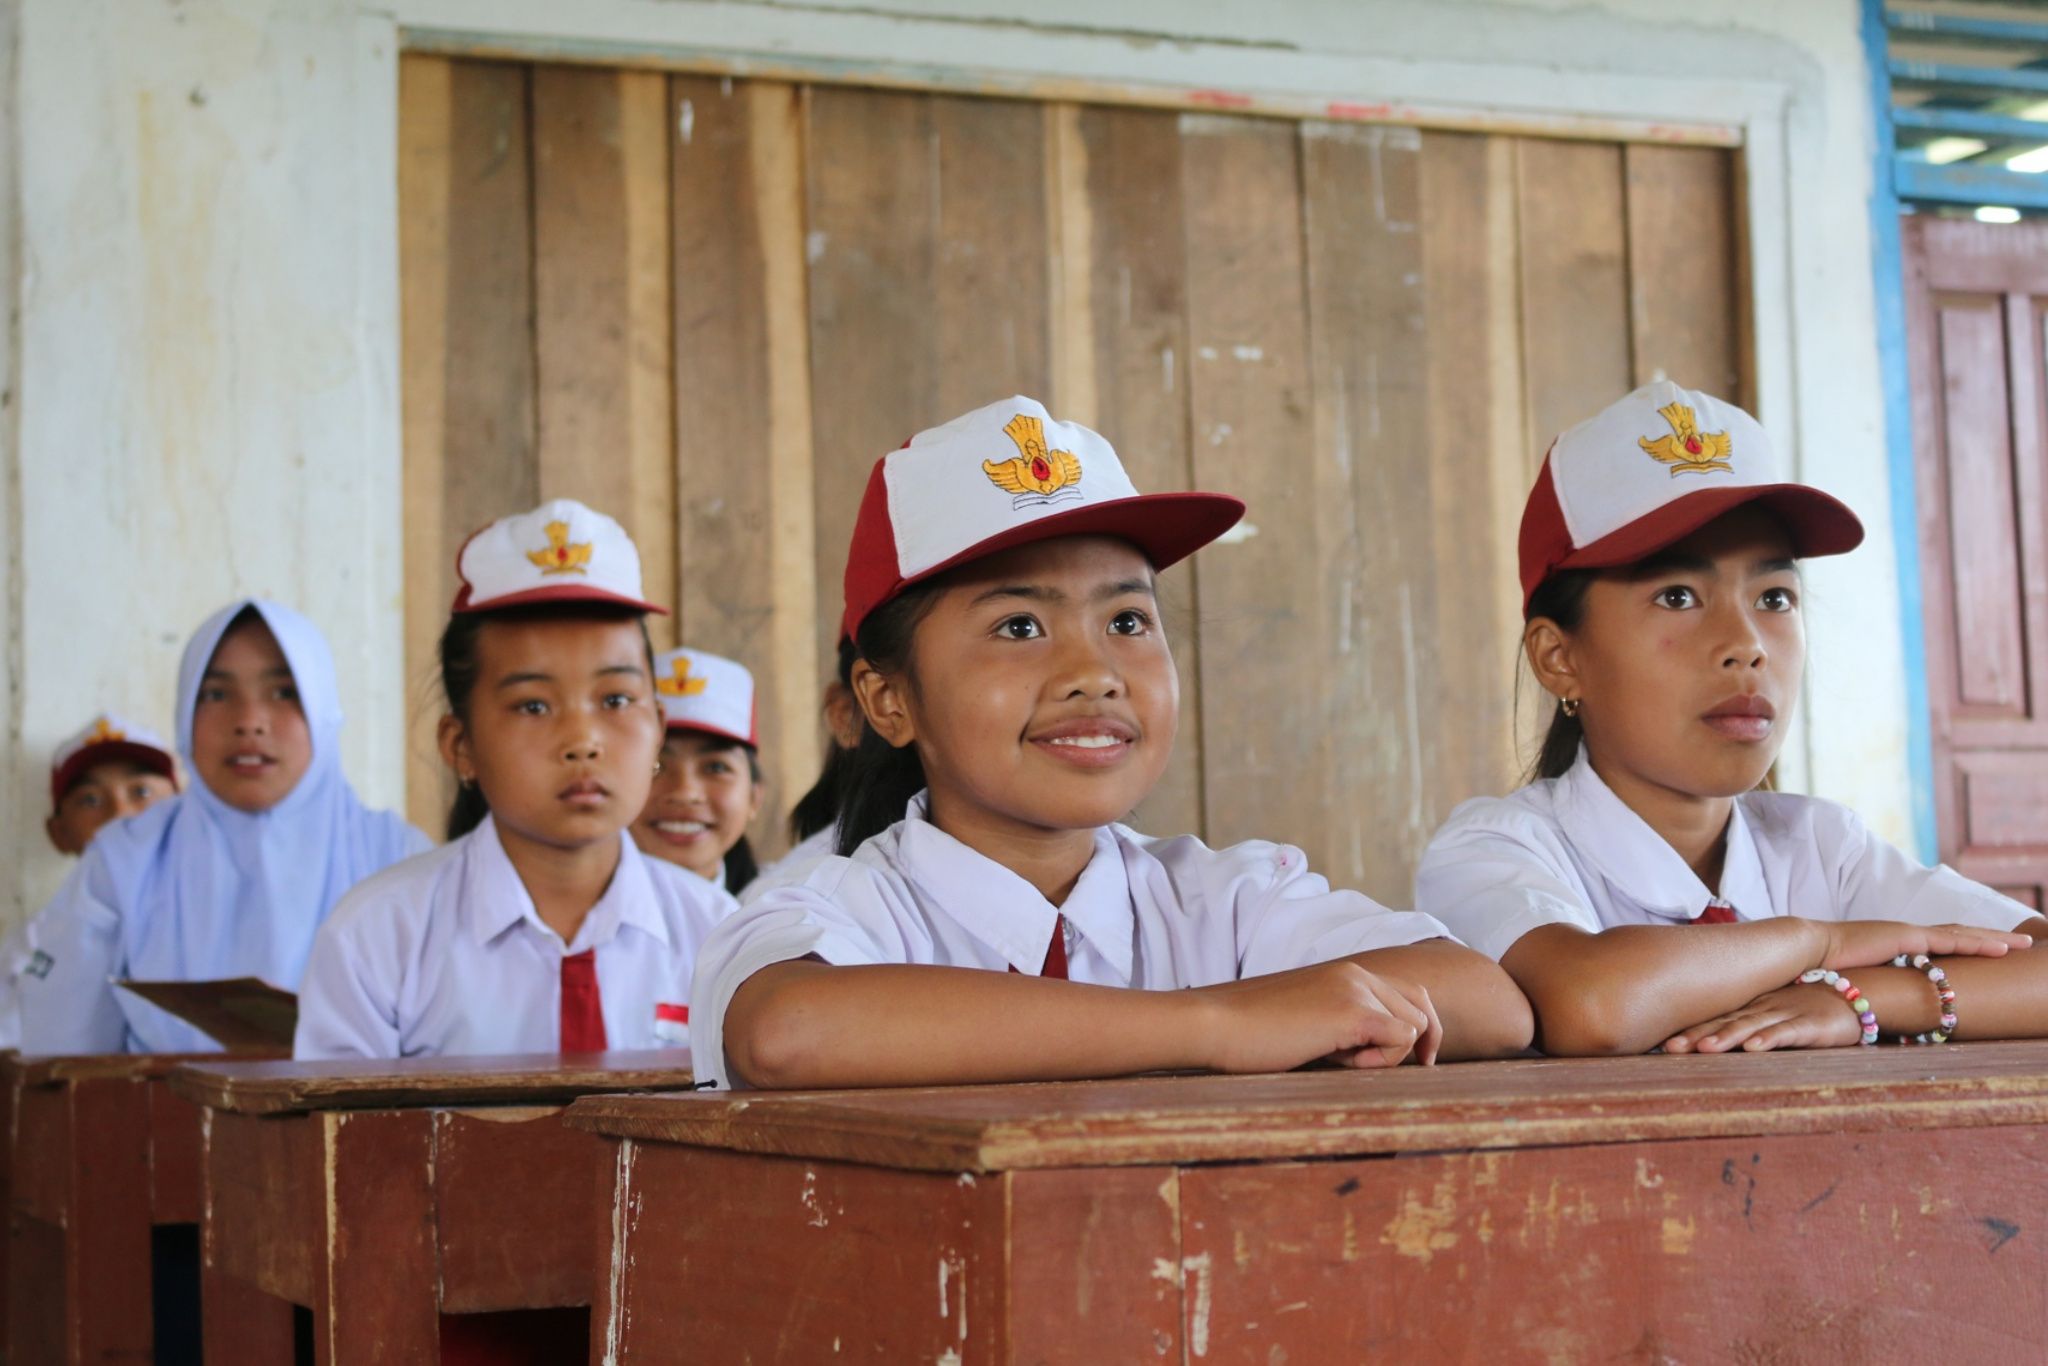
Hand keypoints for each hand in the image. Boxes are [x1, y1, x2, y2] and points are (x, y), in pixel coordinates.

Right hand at [1197, 961, 1440, 1072]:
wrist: (1216, 1025)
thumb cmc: (1253, 1035)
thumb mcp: (1308, 1023)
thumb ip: (1343, 1027)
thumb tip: (1382, 1053)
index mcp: (1346, 973)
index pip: (1410, 995)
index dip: (1420, 1031)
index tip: (1417, 1061)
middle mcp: (1357, 973)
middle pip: (1421, 1009)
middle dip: (1413, 1046)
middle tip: (1386, 1067)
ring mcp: (1355, 988)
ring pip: (1414, 1027)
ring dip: (1387, 1055)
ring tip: (1339, 1059)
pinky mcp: (1351, 1011)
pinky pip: (1400, 1039)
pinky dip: (1381, 1060)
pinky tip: (1339, 1060)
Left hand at [1663, 983, 1861, 1053]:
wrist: (1854, 995)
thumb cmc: (1807, 1009)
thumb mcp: (1773, 1016)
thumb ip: (1745, 1025)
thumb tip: (1708, 1044)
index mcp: (1751, 1008)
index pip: (1714, 1019)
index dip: (1689, 1030)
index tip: (1660, 1043)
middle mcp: (1762, 1009)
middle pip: (1724, 1022)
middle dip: (1696, 1036)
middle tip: (1670, 1048)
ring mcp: (1785, 1014)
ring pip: (1750, 1026)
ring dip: (1726, 1037)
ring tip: (1704, 1048)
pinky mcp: (1810, 1024)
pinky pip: (1787, 1032)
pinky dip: (1769, 1038)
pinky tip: (1753, 1047)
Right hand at [1815, 919, 2028, 970]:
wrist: (1807, 952)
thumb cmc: (1824, 970)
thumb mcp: (1857, 980)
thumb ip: (1873, 987)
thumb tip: (1873, 1008)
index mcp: (1897, 944)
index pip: (1940, 941)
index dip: (1966, 943)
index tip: (1988, 948)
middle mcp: (1907, 935)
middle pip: (1959, 934)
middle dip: (1990, 938)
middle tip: (2021, 943)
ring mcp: (1910, 934)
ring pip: (1963, 934)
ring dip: (1995, 939)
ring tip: (2024, 944)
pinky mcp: (1909, 938)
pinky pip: (1953, 940)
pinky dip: (1980, 942)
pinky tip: (2002, 948)